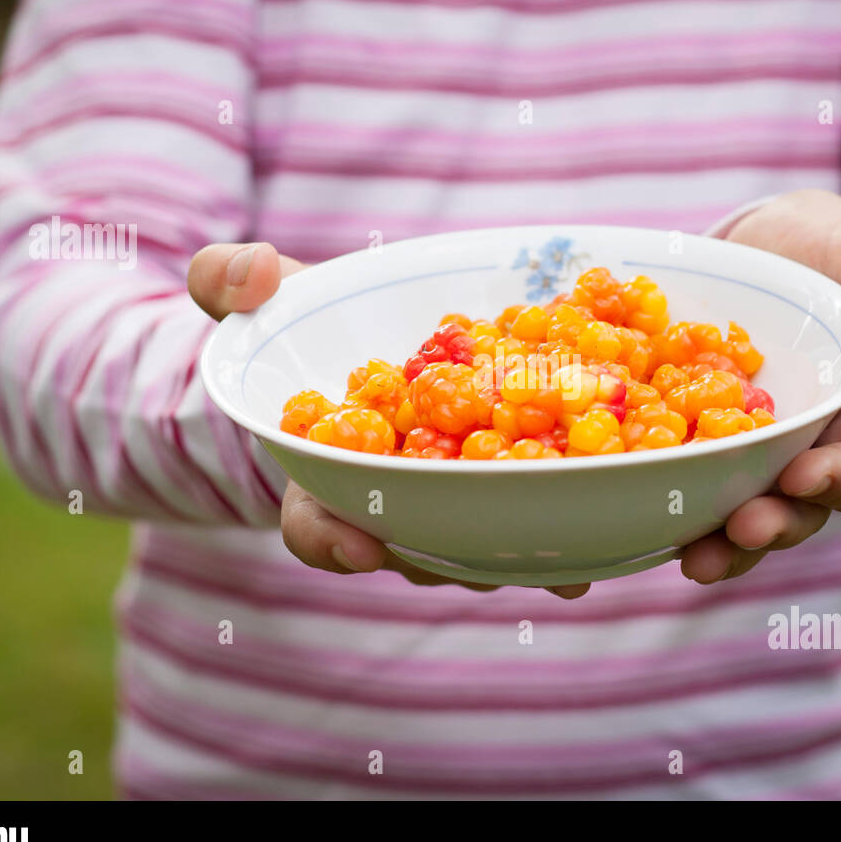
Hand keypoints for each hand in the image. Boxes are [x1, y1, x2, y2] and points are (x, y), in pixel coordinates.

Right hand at [188, 242, 588, 596]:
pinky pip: (534, 509)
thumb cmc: (305, 328)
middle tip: (486, 570)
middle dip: (450, 562)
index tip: (359, 544)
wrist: (367, 338)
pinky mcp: (506, 475)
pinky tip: (610, 536)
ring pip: (480, 543)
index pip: (313, 519)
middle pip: (414, 547)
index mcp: (323, 472)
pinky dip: (567, 522)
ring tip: (566, 569)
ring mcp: (449, 496)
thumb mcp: (261, 301)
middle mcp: (389, 501)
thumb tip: (252, 271)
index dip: (329, 537)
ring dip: (520, 560)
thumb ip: (230, 282)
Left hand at [679, 189, 840, 583]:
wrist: (755, 251)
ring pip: (737, 514)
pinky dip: (660, 509)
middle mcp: (800, 450)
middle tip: (740, 530)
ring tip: (693, 561)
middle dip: (772, 526)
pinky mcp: (691, 447)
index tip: (804, 475)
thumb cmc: (820, 252)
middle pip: (797, 508)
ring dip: (719, 545)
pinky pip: (680, 485)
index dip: (838, 478)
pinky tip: (632, 523)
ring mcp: (744, 456)